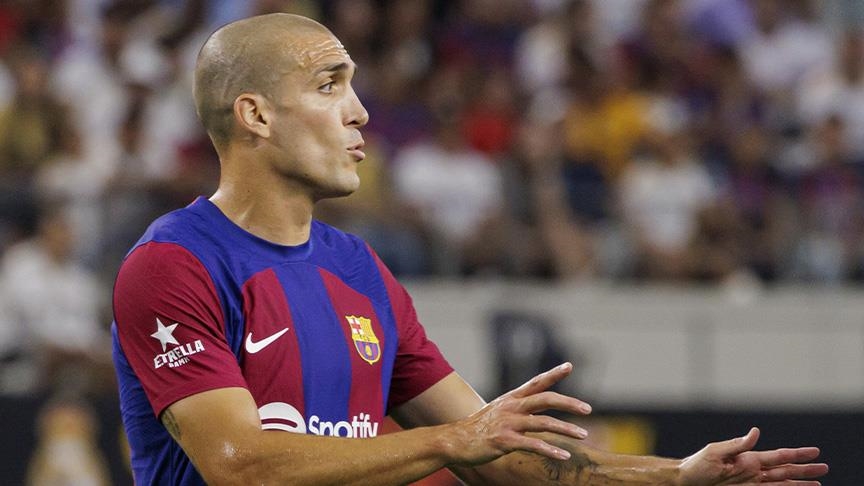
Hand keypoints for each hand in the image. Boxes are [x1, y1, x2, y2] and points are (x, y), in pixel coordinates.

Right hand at [445, 362, 591, 465]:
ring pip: (543, 422)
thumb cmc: (477, 429)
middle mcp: (511, 407)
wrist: (454, 441)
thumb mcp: (497, 412)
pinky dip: (550, 450)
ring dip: (565, 429)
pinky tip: (563, 455)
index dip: (553, 373)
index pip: (536, 382)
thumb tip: (533, 409)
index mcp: (511, 398)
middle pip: (546, 399)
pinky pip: (533, 445)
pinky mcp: (504, 441)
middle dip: (569, 403)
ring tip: (583, 435)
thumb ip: (516, 409)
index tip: (570, 366)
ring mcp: (508, 423)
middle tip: (588, 409)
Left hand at [678, 427, 827, 484]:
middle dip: (805, 470)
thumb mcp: (716, 452)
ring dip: (800, 483)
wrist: (685, 481)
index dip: (798, 455)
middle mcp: (753, 471)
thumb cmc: (697, 465)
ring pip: (782, 483)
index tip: (815, 451)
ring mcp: (751, 483)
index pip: (779, 456)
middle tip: (825, 467)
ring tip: (817, 483)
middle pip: (786, 471)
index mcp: (748, 459)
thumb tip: (756, 432)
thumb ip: (737, 444)